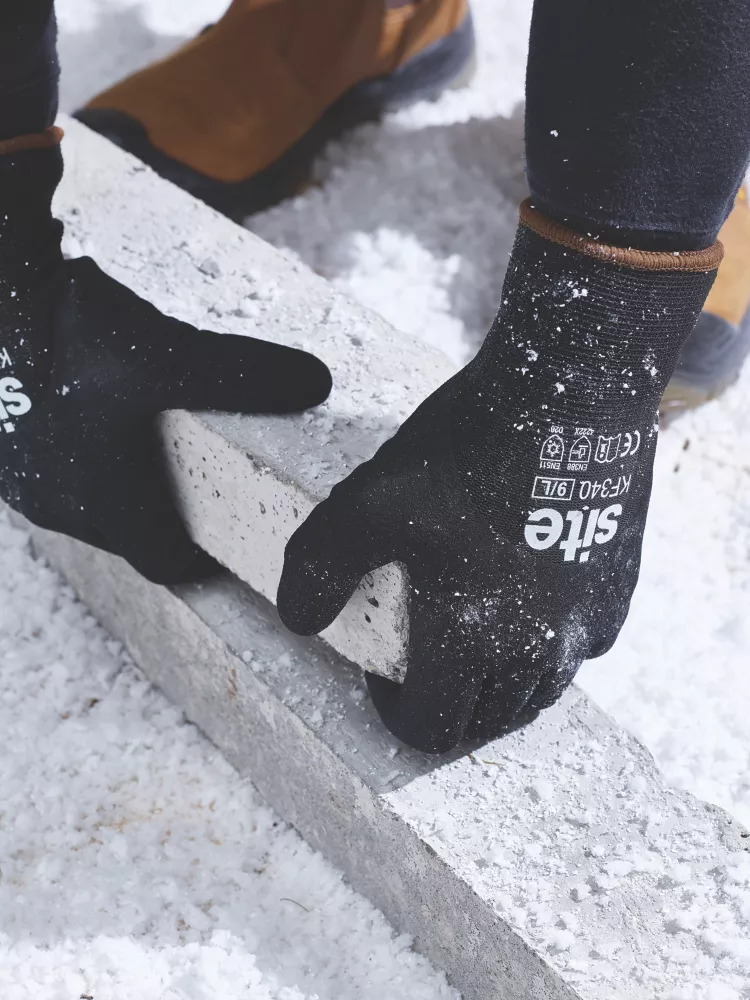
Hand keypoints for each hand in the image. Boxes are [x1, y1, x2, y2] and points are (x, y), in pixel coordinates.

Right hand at [0, 136, 330, 582]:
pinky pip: (49, 465)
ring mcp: (18, 475)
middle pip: (123, 532)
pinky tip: (91, 417)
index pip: (160, 562)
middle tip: (196, 500)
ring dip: (116, 487)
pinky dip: (78, 456)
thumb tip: (317, 381)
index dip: (196, 566)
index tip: (221, 559)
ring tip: (148, 457)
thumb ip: (243, 376)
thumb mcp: (168, 357)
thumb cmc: (66, 341)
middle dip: (159, 522)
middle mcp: (57, 502)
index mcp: (105, 505)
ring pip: (82, 500)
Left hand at [278, 202, 718, 751]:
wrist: (568, 390)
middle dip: (450, 709)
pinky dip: (550, 650)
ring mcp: (585, 623)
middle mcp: (538, 649)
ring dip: (499, 689)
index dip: (397, 714)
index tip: (384, 678)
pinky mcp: (617, 592)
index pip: (433, 726)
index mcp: (472, 640)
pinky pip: (581, 650)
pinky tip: (530, 608)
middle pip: (488, 721)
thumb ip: (318, 568)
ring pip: (539, 693)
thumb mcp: (366, 501)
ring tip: (474, 645)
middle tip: (425, 668)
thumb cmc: (466, 448)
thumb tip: (300, 621)